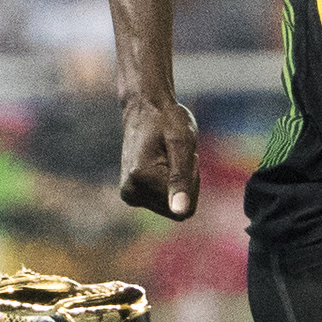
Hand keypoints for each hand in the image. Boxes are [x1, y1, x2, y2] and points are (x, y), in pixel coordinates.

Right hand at [118, 97, 200, 220]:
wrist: (145, 109)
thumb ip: (181, 180)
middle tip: (177, 156)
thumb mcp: (183, 144)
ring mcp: (129, 195)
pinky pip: (162, 202)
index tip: (186, 157)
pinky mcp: (131, 194)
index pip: (185, 210)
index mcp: (141, 180)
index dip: (192, 184)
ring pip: (170, 208)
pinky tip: (162, 163)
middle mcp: (130, 192)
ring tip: (169, 157)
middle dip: (185, 186)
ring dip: (178, 184)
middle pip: (176, 212)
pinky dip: (169, 185)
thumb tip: (180, 212)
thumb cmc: (168, 121)